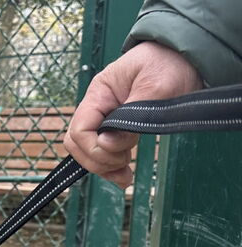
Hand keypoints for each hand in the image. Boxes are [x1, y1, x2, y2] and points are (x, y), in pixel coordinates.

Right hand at [64, 41, 202, 187]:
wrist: (186, 55)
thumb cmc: (170, 64)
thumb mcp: (155, 88)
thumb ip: (130, 117)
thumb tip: (107, 143)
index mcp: (99, 93)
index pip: (79, 129)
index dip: (94, 147)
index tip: (121, 151)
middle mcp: (97, 106)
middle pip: (77, 143)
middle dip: (97, 159)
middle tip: (124, 162)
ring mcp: (105, 117)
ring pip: (87, 150)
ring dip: (103, 166)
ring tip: (125, 174)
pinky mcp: (117, 126)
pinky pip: (102, 151)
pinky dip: (110, 166)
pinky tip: (123, 175)